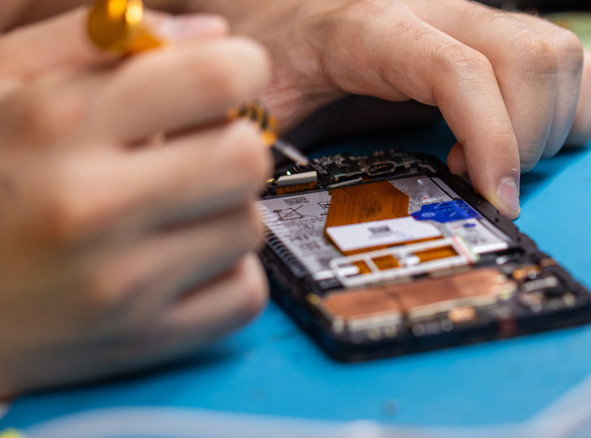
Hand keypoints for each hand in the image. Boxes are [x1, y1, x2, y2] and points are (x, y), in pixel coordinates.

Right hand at [0, 8, 271, 396]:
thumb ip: (94, 44)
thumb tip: (209, 35)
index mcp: (56, 125)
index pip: (215, 79)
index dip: (240, 68)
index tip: (226, 79)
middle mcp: (92, 206)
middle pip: (246, 157)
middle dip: (232, 142)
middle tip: (195, 149)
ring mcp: (119, 285)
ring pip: (248, 226)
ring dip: (223, 210)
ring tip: (170, 210)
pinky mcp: (139, 341)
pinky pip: (244, 294)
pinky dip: (225, 273)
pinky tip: (179, 259)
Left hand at [183, 0, 590, 217]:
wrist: (276, 9)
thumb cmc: (269, 57)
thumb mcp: (260, 108)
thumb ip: (274, 150)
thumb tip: (290, 215)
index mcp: (371, 28)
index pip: (459, 70)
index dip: (492, 139)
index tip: (494, 201)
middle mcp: (431, 11)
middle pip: (529, 57)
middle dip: (526, 139)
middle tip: (483, 185)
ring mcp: (466, 17)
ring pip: (556, 52)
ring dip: (549, 124)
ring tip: (493, 162)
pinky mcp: (485, 34)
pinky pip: (562, 55)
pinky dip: (565, 105)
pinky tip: (520, 137)